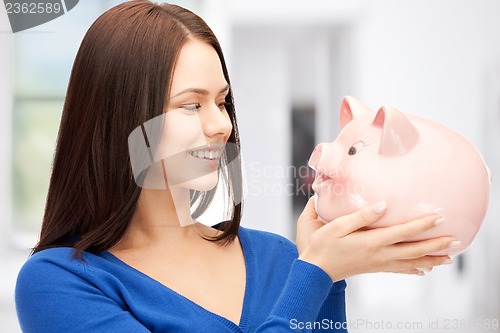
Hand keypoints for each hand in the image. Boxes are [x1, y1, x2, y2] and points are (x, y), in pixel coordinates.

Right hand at [296, 196, 455, 281]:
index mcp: (370, 241)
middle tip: (454, 239)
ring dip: (430, 259)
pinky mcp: (373, 267)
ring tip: (448, 258)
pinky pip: (399, 270)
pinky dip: (414, 269)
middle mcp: (378, 254)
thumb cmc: (318, 244)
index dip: (422, 224)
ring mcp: (377, 263)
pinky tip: (423, 270)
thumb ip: (358, 215)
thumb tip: (380, 205)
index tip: (439, 217)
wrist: (313, 270)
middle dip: (435, 245)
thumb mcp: (334, 225)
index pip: (403, 232)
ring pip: (410, 263)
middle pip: (413, 251)